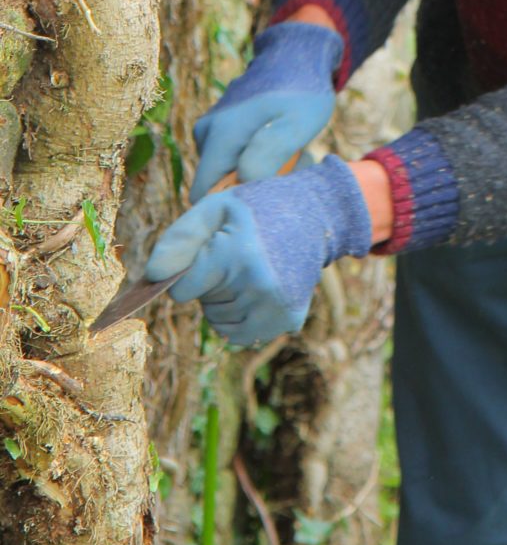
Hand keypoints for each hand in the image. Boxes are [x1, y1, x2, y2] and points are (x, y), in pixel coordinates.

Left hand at [146, 156, 372, 345]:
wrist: (316, 214)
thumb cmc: (257, 209)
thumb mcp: (215, 208)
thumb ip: (179, 239)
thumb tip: (152, 275)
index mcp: (236, 253)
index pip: (182, 291)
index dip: (192, 270)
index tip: (214, 249)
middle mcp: (258, 284)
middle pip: (204, 306)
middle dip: (213, 283)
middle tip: (239, 253)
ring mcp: (276, 306)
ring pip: (220, 324)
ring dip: (227, 301)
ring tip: (250, 269)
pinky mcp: (288, 320)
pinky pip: (241, 337)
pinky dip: (242, 318)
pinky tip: (258, 290)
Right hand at [191, 21, 342, 201]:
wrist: (297, 54)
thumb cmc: (302, 91)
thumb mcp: (296, 123)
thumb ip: (269, 152)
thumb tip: (242, 179)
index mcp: (219, 135)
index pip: (203, 196)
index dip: (231, 203)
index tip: (265, 194)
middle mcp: (206, 133)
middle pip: (216, 185)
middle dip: (248, 187)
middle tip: (286, 171)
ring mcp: (210, 128)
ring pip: (226, 171)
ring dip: (254, 172)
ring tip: (287, 157)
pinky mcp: (219, 127)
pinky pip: (231, 156)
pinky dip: (254, 158)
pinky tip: (279, 148)